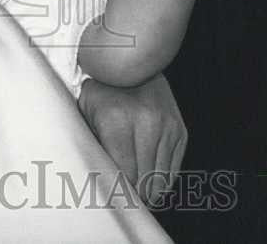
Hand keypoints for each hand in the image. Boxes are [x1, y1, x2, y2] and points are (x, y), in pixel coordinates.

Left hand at [78, 74, 187, 204]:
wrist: (128, 63)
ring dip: (149, 193)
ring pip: (161, 179)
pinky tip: (149, 183)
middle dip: (134, 197)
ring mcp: (167, 127)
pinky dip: (162, 180)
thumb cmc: (101, 92)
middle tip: (124, 203)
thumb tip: (98, 184)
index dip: (118, 194)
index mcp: (117, 123)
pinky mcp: (180, 130)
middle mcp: (146, 124)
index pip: (123, 176)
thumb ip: (92, 148)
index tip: (112, 201)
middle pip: (144, 181)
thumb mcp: (86, 115)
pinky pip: (173, 168)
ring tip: (137, 198)